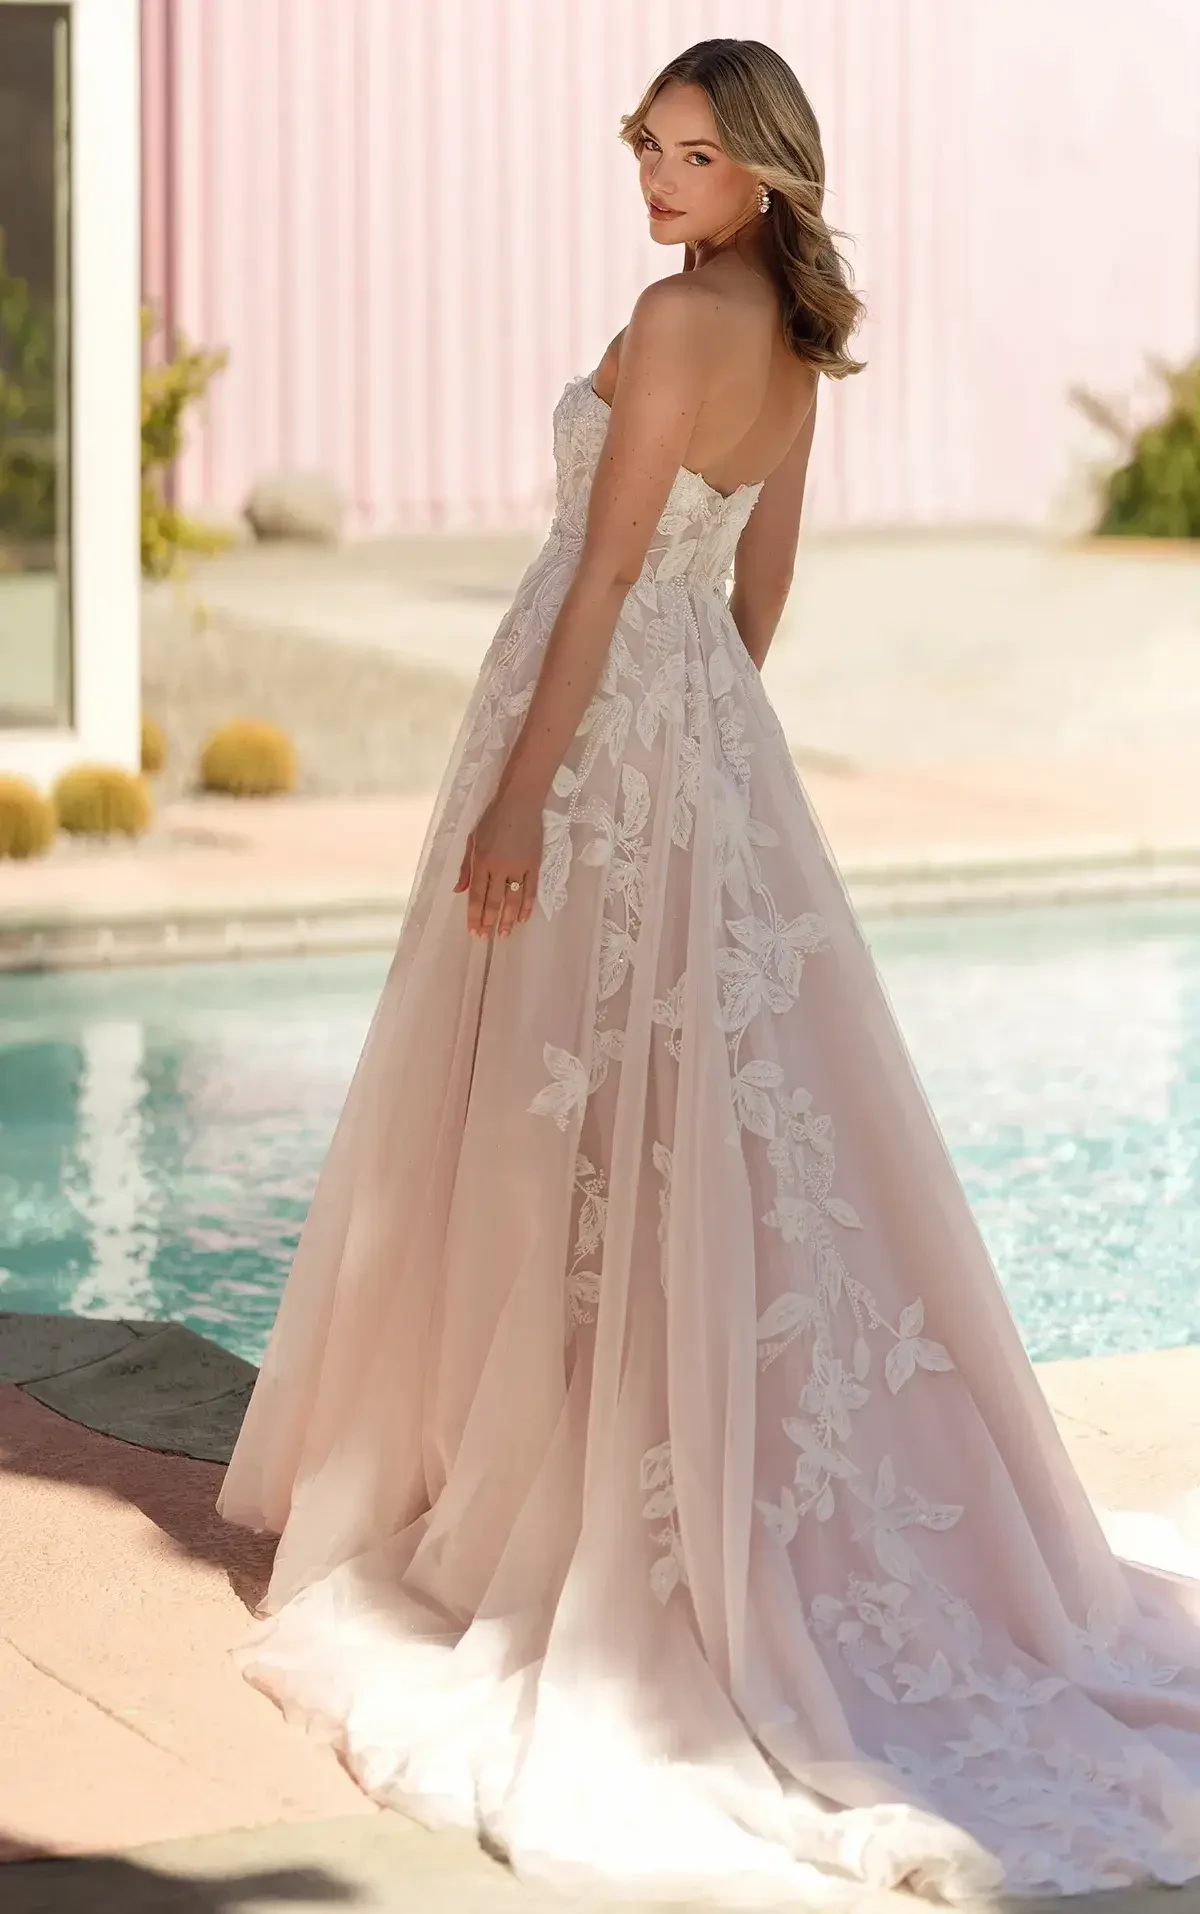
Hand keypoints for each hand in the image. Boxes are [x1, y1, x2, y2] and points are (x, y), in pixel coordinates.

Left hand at [454, 789, 542, 938]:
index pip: (477, 895)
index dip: (475, 915)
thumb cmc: (493, 818)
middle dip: (489, 922)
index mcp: (482, 861)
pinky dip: (527, 906)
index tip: (473, 931)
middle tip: (486, 938)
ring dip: (508, 919)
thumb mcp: (472, 839)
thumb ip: (466, 866)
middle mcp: (499, 867)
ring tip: (504, 934)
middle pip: (493, 901)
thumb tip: (458, 891)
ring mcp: (519, 867)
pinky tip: (523, 918)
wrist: (520, 801)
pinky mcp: (534, 864)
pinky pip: (531, 890)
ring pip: (513, 900)